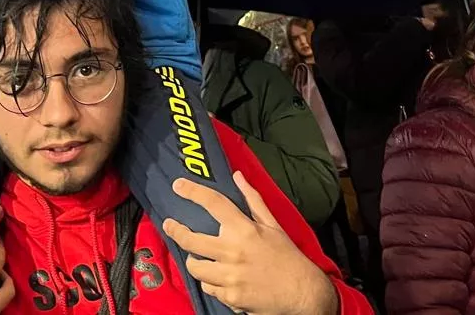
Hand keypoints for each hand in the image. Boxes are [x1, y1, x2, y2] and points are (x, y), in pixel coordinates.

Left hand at [162, 172, 337, 314]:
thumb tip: (238, 176)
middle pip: (191, 240)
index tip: (178, 185)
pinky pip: (208, 287)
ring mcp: (230, 277)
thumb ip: (253, 200)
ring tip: (200, 258)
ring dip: (195, 262)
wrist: (303, 293)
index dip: (193, 192)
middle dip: (176, 232)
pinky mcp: (230, 298)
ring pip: (195, 268)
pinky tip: (220, 279)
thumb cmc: (287, 256)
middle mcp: (234, 252)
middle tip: (171, 226)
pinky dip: (211, 283)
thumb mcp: (273, 225)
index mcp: (245, 230)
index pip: (214, 204)